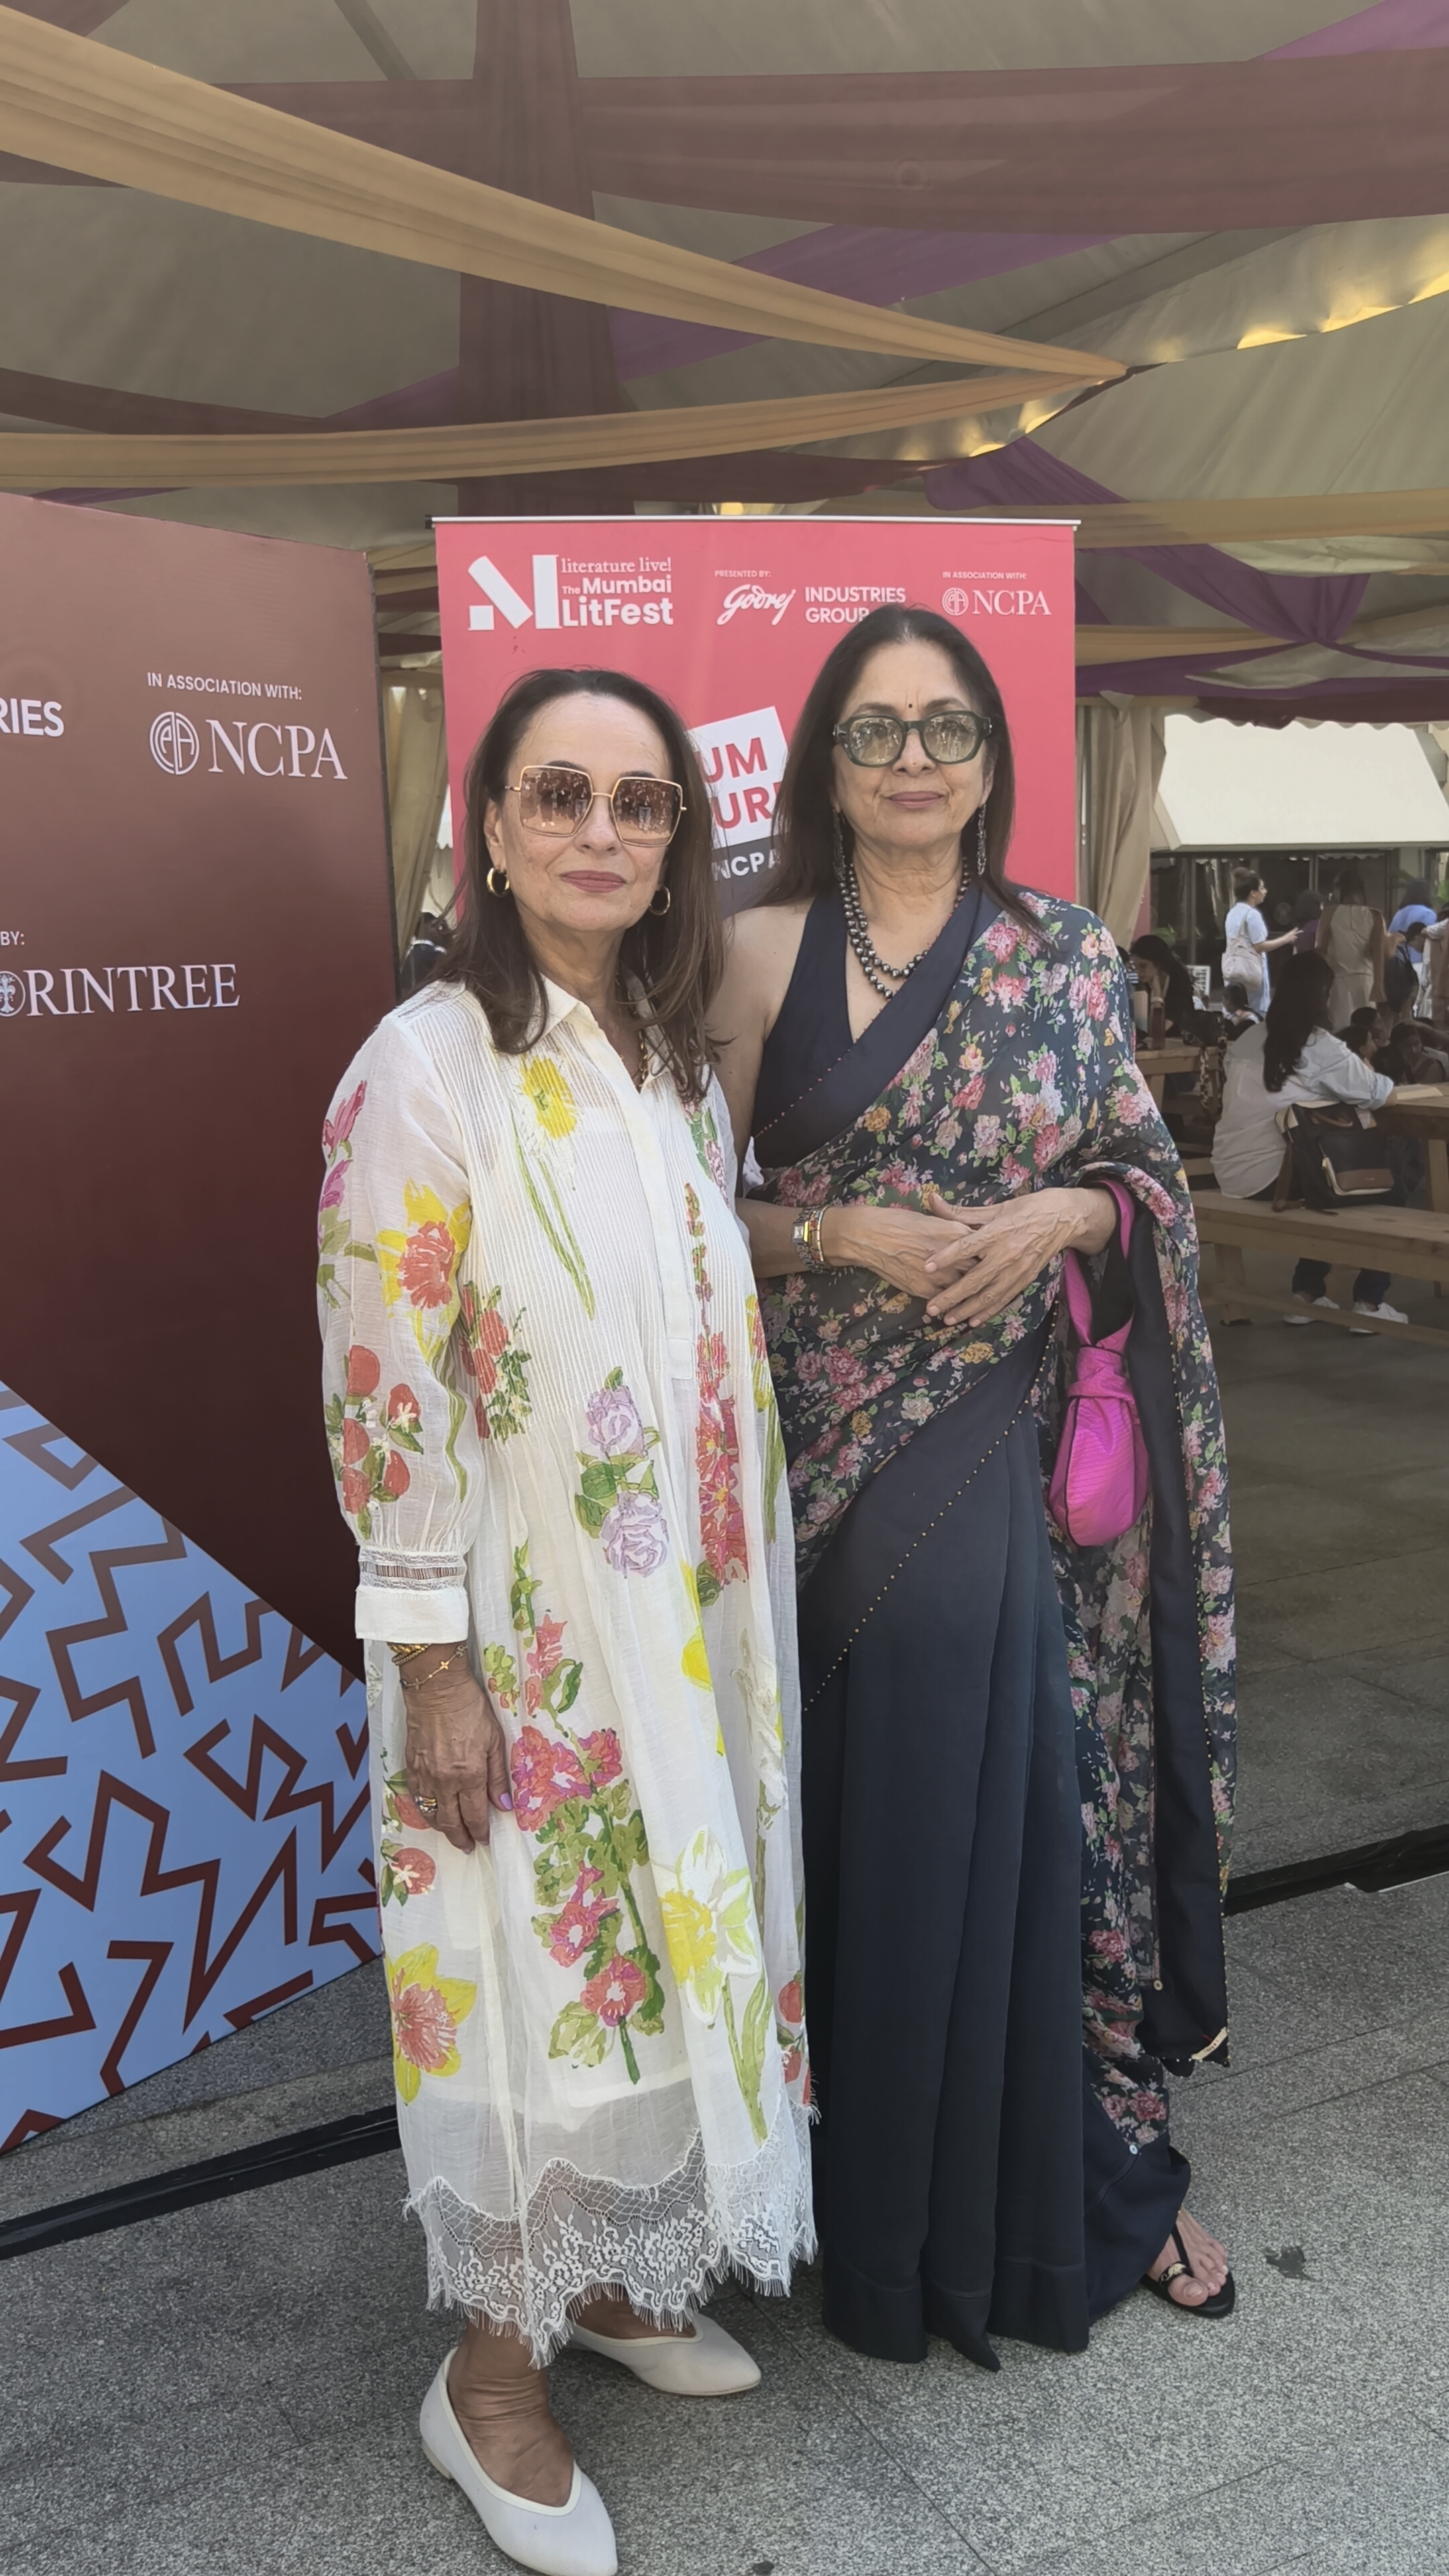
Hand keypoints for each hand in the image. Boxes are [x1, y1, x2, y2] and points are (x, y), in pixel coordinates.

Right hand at [401, 1653, 512, 1854]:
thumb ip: (498, 1776)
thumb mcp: (494, 1740)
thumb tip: (505, 1805)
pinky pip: (417, 1798)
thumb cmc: (471, 1710)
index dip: (480, 1831)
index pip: (474, 1815)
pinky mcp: (410, 1766)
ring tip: (451, 1833)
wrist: (436, 1689)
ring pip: (431, 1814)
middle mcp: (444, 1781)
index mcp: (469, 1775)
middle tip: (467, 1846)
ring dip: (442, 1828)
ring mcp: (424, 1775)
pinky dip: (425, 1811)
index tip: (484, 1840)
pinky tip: (432, 1812)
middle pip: (450, 1822)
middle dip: (460, 1837)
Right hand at [825, 1202, 994, 1304]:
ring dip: (975, 1296)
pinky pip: (945, 1301)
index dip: (994, 1254)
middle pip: (981, 1270)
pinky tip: (960, 1309)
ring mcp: (940, 1275)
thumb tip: (967, 1234)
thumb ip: (952, 1228)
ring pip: (966, 1290)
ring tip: (984, 1301)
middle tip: (999, 1282)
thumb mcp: (931, 1219)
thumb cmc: (898, 1221)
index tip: (1001, 1257)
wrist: (870, 1236)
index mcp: (956, 1233)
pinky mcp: (925, 1289)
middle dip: (990, 1277)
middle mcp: (953, 1256)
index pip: (985, 1247)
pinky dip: (954, 1305)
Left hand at [918, 1186, 1115, 1328]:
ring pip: (989, 1295)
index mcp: (998, 1232)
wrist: (1064, 1219)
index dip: (946, 1257)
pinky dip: (988, 1312)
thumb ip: (962, 1212)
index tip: (927, 1267)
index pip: (967, 1246)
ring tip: (948, 1320)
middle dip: (952, 1296)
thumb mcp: (996, 1207)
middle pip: (975, 1279)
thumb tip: (932, 1200)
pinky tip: (973, 1321)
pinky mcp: (1026, 1280)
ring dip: (967, 1309)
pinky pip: (1004, 1299)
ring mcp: (1017, 1270)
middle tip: (931, 1307)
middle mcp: (1007, 1254)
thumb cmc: (1027, 1209)